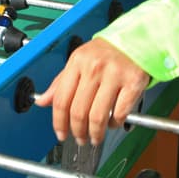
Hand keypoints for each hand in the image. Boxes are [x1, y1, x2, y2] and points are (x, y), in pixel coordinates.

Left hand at [35, 38, 149, 145]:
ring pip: (98, 117)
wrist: (136, 38)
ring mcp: (115, 75)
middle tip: (79, 139)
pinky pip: (119, 113)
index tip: (61, 133)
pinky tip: (112, 123)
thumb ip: (60, 82)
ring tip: (95, 137)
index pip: (61, 99)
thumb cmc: (106, 51)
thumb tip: (42, 101)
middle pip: (78, 111)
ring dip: (95, 134)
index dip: (59, 122)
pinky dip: (114, 124)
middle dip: (77, 132)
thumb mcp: (79, 60)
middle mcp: (94, 67)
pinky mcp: (133, 82)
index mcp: (77, 61)